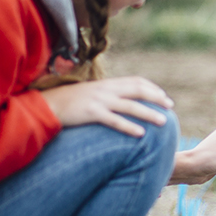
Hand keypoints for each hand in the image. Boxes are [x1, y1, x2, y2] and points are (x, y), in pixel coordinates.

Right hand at [40, 76, 173, 136]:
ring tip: (164, 122)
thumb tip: (122, 102)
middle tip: (170, 107)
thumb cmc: (69, 102)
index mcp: (106, 83)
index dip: (152, 88)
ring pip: (131, 106)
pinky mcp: (91, 113)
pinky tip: (141, 134)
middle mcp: (105, 89)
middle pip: (138, 90)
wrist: (45, 105)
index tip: (163, 96)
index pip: (136, 81)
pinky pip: (114, 120)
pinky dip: (129, 126)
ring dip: (149, 113)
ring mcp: (99, 100)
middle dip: (157, 98)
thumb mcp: (91, 94)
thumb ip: (107, 95)